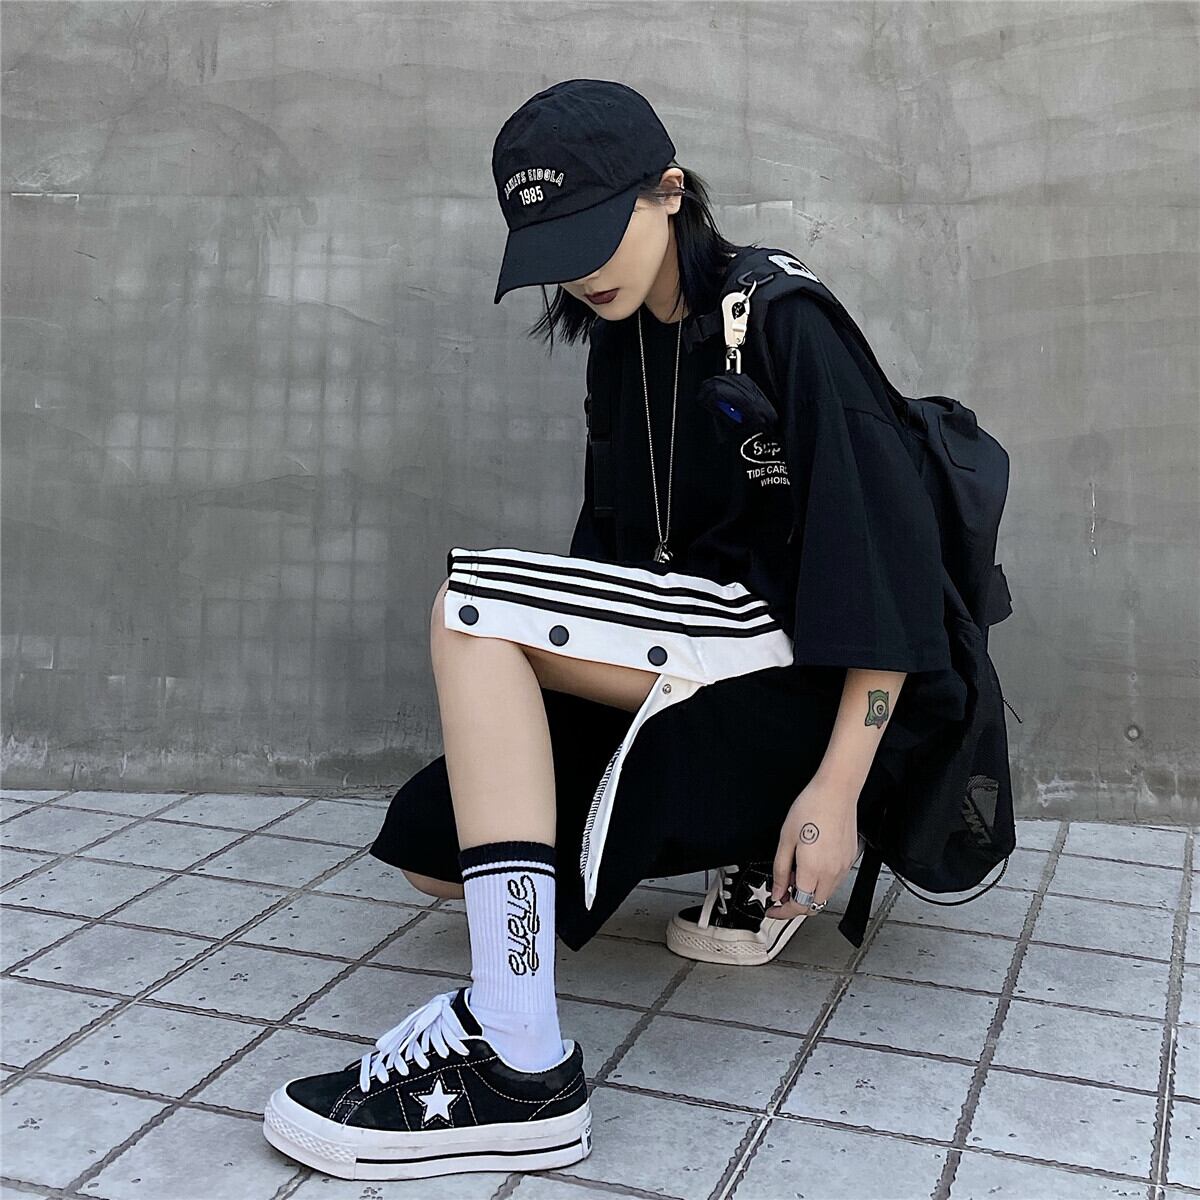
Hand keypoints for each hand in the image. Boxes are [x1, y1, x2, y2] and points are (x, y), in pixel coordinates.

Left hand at [763, 776, 860, 919]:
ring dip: (809, 892)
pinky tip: (810, 865)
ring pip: (825, 894)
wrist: (836, 792)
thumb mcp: (785, 839)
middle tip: (782, 891)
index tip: (774, 910)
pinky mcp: (850, 859)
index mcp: (813, 870)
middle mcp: (832, 873)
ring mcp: (843, 867)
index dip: (783, 912)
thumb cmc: (811, 808)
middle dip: (796, 903)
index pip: (799, 906)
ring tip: (795, 872)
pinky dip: (821, 881)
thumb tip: (777, 891)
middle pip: (814, 904)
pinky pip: (835, 880)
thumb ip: (780, 870)